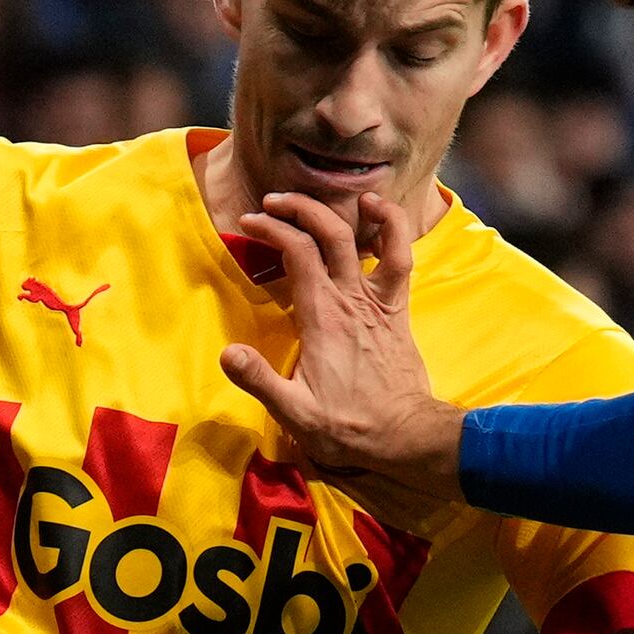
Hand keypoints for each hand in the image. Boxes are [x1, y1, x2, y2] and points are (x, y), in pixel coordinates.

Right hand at [217, 188, 461, 532]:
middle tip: (271, 204)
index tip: (248, 223)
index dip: (271, 229)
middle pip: (327, 233)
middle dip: (298, 209)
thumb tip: (227, 352)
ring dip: (340, 210)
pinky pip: (398, 257)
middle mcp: (350, 300)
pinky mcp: (396, 309)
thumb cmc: (349, 427)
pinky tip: (379, 209)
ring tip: (316, 198)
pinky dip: (391, 227)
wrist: (406, 435)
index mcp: (321, 318)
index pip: (296, 252)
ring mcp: (376, 301)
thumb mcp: (296, 414)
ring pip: (361, 238)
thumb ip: (260, 381)